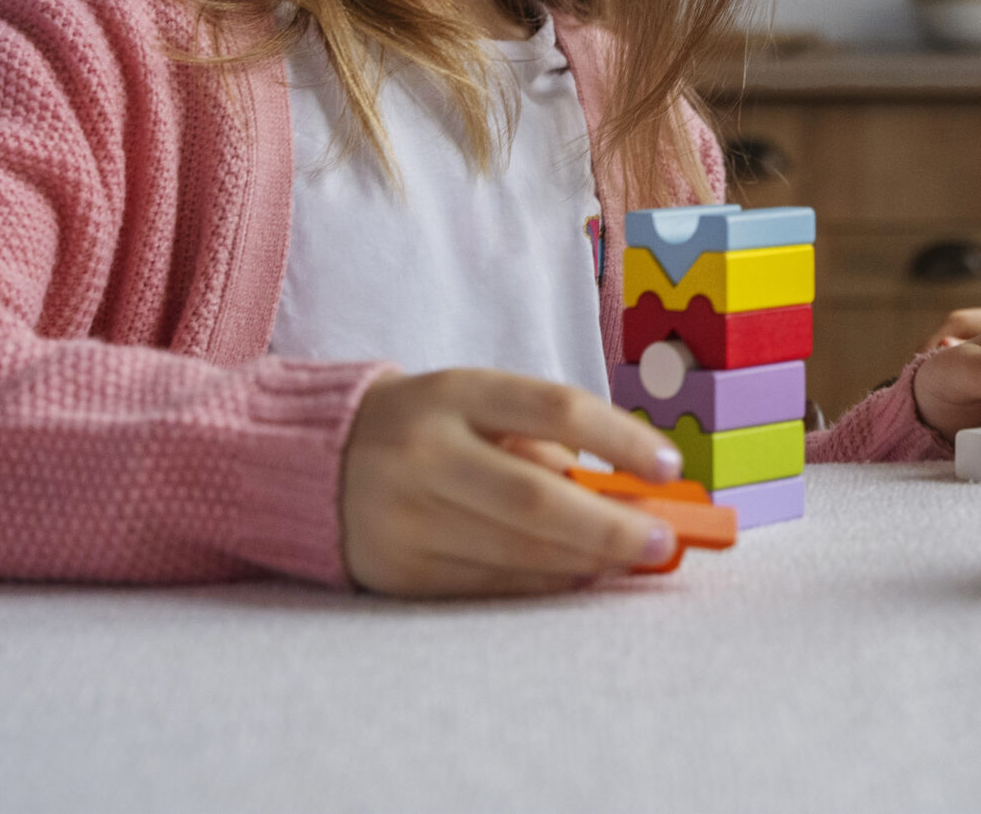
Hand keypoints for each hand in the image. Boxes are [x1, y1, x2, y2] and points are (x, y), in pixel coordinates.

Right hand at [339, 368, 685, 596]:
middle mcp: (427, 454)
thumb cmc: (426, 426)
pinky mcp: (399, 571)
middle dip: (611, 525)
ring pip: (518, 552)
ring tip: (630, 560)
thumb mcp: (476, 404)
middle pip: (538, 499)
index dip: (622, 438)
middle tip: (663, 541)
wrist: (310, 460)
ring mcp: (407, 518)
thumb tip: (629, 494)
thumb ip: (545, 441)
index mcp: (455, 394)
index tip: (670, 466)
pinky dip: (543, 584)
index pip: (556, 408)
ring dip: (586, 561)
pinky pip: (489, 586)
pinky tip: (577, 576)